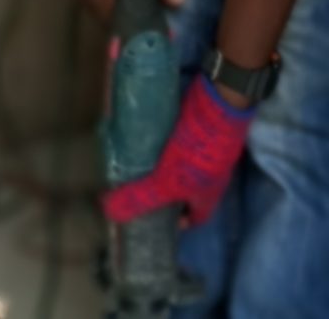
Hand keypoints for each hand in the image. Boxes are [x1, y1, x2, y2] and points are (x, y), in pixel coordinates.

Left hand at [102, 75, 252, 226]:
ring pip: (182, 164)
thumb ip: (141, 197)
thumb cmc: (198, 152)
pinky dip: (164, 140)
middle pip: (188, 190)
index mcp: (207, 194)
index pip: (197, 217)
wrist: (219, 104)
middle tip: (140, 189)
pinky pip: (179, 139)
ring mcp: (206, 148)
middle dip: (166, 191)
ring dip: (163, 164)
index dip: (180, 223)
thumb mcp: (166, 180)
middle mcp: (210, 174)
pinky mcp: (199, 126)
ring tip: (137, 163)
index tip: (158, 221)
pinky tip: (146, 137)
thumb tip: (109, 214)